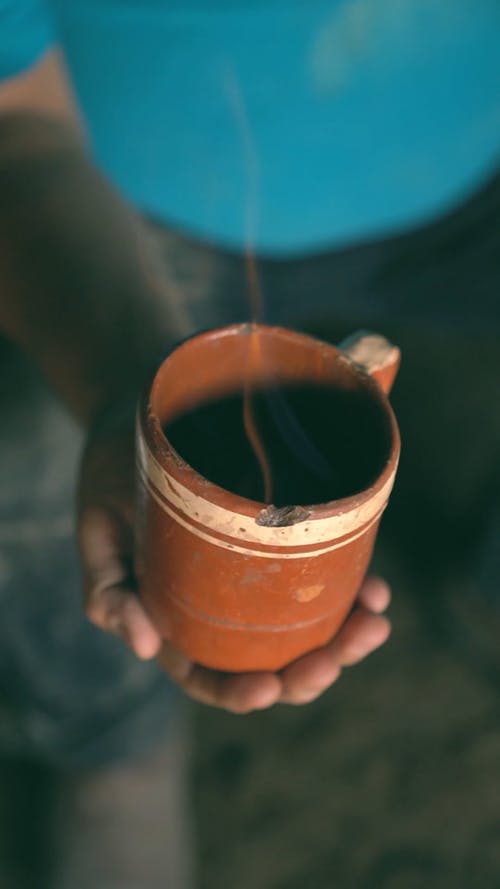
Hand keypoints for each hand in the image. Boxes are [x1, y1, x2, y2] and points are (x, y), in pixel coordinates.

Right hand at [78, 411, 390, 713]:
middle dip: (310, 672)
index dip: (239, 693)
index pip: (208, 675)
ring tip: (375, 621)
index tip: (270, 689)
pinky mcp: (285, 542)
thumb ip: (107, 589)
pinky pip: (324, 577)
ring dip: (346, 637)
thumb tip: (143, 647)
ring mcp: (258, 577)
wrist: (149, 418)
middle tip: (338, 657)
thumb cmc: (114, 475)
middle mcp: (222, 608)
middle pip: (270, 661)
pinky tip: (375, 586)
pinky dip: (354, 588)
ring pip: (307, 627)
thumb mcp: (98, 530)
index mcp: (175, 620)